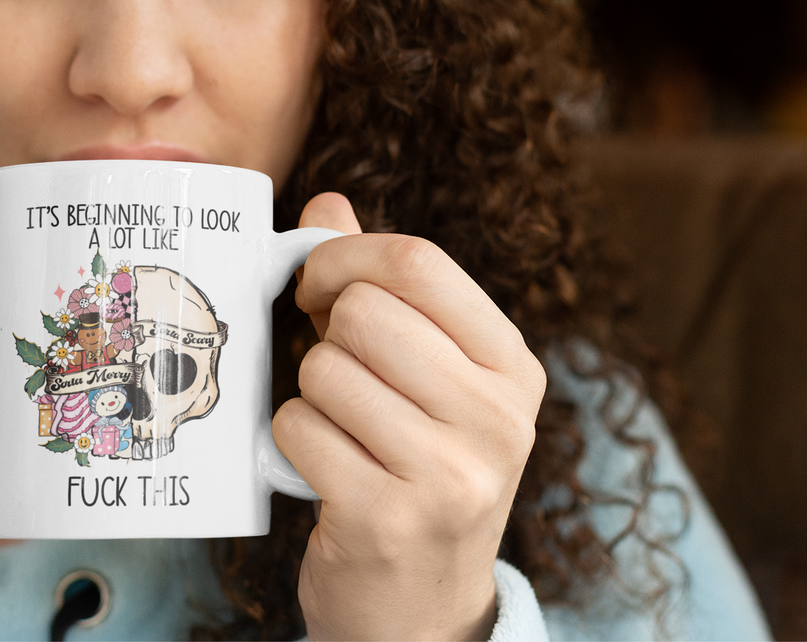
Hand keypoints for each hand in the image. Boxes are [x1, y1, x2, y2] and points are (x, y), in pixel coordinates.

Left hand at [274, 193, 546, 640]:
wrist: (421, 611)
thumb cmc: (416, 471)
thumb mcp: (426, 380)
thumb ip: (380, 289)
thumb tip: (326, 205)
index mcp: (514, 369)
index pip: (420, 264)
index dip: (347, 259)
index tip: (319, 285)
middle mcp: (498, 419)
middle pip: (364, 313)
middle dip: (325, 336)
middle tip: (333, 371)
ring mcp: (450, 475)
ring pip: (324, 370)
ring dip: (309, 395)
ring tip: (340, 430)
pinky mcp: (389, 518)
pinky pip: (298, 429)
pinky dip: (291, 442)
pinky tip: (323, 469)